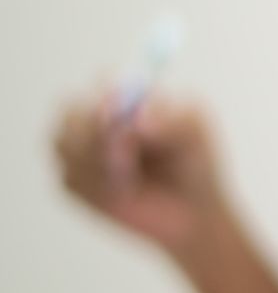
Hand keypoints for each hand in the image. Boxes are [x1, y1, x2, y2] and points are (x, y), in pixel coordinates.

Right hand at [53, 89, 228, 259]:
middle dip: (95, 131)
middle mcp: (99, 117)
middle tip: (126, 150)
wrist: (191, 212)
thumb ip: (172, 121)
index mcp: (131, 96)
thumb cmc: (196, 162)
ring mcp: (81, 149)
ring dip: (99, 162)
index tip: (119, 110)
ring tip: (135, 178)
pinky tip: (125, 193)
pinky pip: (69, 178)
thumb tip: (137, 119)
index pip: (104, 80)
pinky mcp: (74, 181)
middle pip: (71, 110)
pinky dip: (96, 187)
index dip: (106, 93)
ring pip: (66, 144)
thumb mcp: (197, 135)